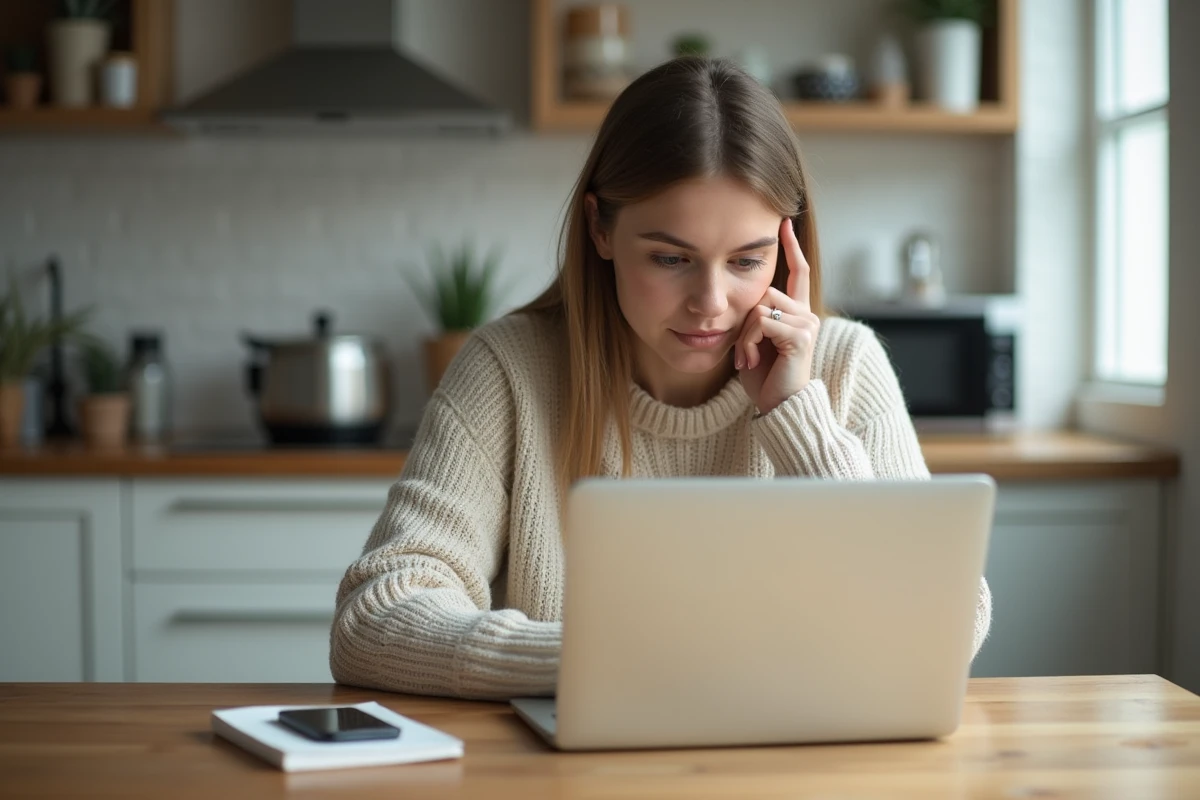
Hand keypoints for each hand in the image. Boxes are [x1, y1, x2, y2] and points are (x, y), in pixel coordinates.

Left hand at [734, 217, 820, 414]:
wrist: (779, 406)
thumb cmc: (765, 378)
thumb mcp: (756, 341)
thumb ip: (755, 317)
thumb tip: (746, 300)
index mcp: (797, 314)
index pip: (799, 271)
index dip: (791, 247)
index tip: (784, 222)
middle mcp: (807, 315)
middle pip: (765, 291)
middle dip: (745, 321)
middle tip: (743, 352)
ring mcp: (806, 324)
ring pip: (760, 306)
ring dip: (744, 334)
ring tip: (746, 359)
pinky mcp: (800, 336)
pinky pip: (761, 322)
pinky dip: (748, 342)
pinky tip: (750, 362)